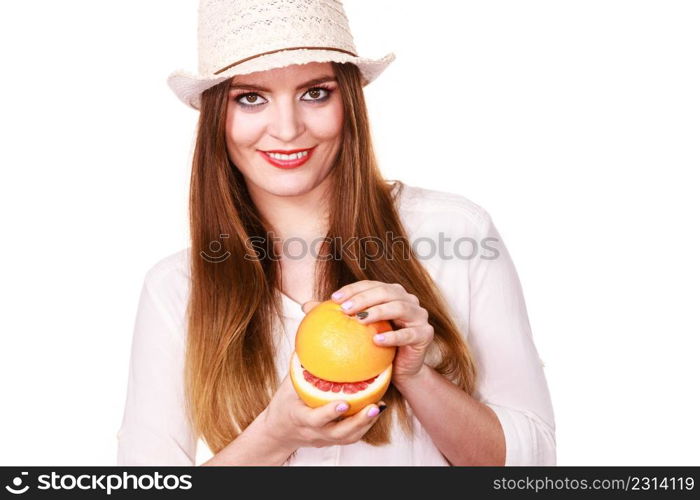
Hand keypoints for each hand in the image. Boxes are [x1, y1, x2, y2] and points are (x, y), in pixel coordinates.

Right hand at [261, 374, 385, 450]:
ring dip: (366, 423)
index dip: (330, 412)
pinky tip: (376, 410)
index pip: (315, 418)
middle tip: (374, 407)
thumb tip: (310, 341)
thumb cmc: (283, 405)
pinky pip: (351, 436)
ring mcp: (325, 438)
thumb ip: (300, 368)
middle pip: (339, 433)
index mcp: (300, 418)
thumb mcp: (287, 386)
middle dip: (358, 421)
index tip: (344, 403)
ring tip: (379, 407)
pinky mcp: (332, 440)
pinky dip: (365, 425)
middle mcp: (314, 431)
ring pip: (348, 437)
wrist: (279, 432)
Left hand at [307, 280, 434, 382]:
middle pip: (386, 292)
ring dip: (378, 312)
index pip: (371, 285)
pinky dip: (392, 337)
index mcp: (392, 293)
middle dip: (364, 298)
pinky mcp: (425, 334)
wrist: (402, 371)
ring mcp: (419, 316)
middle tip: (344, 309)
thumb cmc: (377, 348)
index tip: (334, 299)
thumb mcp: (356, 331)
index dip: (353, 289)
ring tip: (359, 321)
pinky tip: (376, 341)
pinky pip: (408, 334)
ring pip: (400, 307)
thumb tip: (305, 306)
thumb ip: (336, 317)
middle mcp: (408, 300)